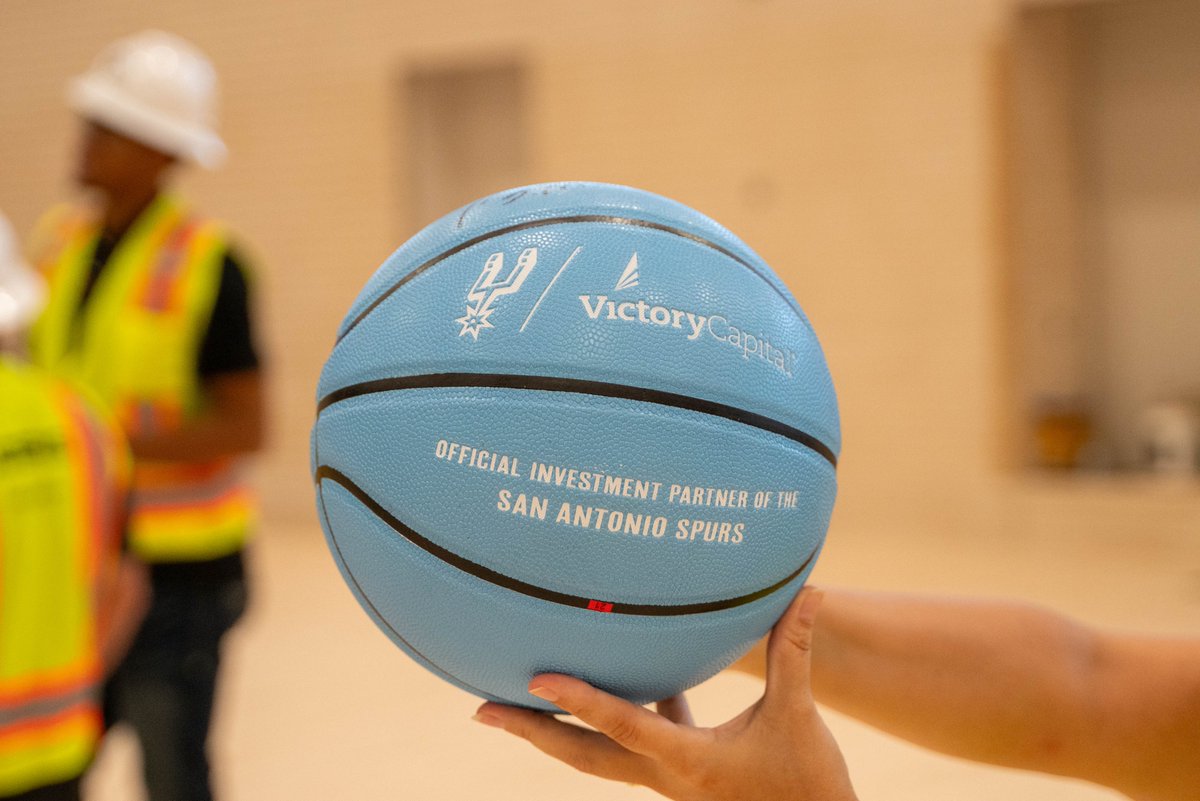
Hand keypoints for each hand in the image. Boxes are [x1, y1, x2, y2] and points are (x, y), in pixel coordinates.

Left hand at [474, 587, 858, 800]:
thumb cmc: (808, 778)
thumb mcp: (797, 712)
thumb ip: (793, 650)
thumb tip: (807, 593)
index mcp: (687, 760)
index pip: (623, 726)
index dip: (579, 702)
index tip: (535, 680)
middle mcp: (665, 774)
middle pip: (583, 756)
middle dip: (531, 734)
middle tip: (481, 710)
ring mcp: (667, 779)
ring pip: (599, 753)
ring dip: (559, 729)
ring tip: (522, 700)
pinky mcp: (680, 774)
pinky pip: (636, 740)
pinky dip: (616, 715)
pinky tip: (620, 680)